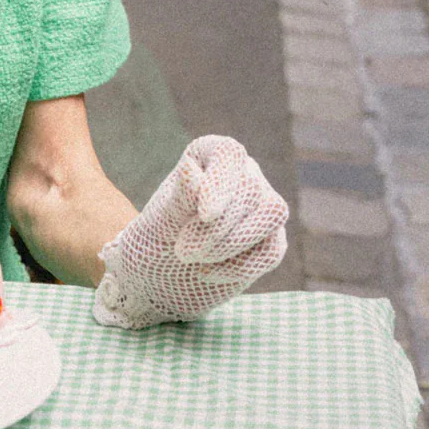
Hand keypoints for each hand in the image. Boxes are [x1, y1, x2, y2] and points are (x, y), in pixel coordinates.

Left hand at [93, 135, 288, 329]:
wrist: (160, 276)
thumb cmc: (156, 238)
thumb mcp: (162, 218)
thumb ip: (180, 196)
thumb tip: (190, 167)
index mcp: (209, 155)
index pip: (228, 153)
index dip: (221, 182)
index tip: (205, 215)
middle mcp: (242, 173)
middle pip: (250, 190)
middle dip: (216, 228)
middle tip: (182, 251)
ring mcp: (261, 205)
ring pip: (271, 214)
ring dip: (231, 244)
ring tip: (191, 258)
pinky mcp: (271, 239)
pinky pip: (272, 250)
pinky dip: (241, 267)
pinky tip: (207, 273)